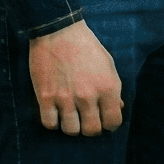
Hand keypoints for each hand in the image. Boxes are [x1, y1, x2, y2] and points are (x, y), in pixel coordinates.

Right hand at [27, 21, 122, 136]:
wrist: (58, 32)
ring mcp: (65, 99)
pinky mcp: (45, 97)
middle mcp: (88, 97)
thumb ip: (113, 89)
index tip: (104, 119)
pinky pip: (49, 124)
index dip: (109, 124)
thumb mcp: (108, 65)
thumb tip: (118, 108)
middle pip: (92, 131)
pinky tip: (55, 113)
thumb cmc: (86, 46)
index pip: (113, 122)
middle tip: (86, 118)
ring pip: (71, 131)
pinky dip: (53, 122)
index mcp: (108, 88)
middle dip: (90, 127)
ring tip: (70, 116)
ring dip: (71, 125)